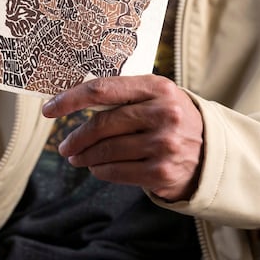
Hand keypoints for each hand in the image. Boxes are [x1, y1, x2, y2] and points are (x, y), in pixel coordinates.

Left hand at [42, 74, 203, 200]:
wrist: (210, 151)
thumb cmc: (169, 118)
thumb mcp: (154, 96)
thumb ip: (121, 95)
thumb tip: (71, 101)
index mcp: (157, 87)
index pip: (103, 89)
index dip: (70, 99)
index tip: (49, 109)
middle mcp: (164, 114)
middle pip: (102, 124)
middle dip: (76, 137)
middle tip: (63, 145)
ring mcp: (165, 144)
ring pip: (106, 150)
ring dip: (84, 156)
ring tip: (76, 157)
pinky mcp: (163, 172)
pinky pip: (117, 171)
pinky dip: (100, 170)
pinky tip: (96, 167)